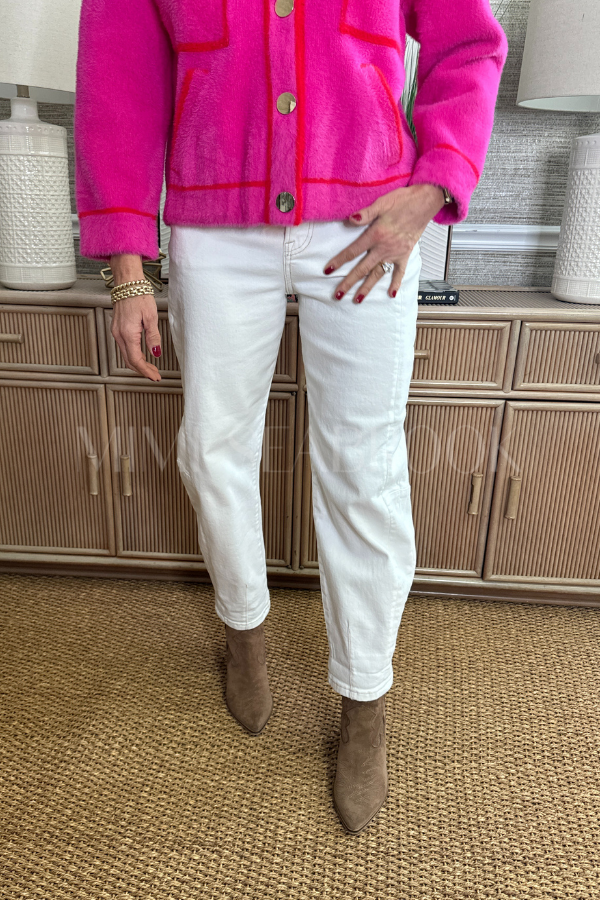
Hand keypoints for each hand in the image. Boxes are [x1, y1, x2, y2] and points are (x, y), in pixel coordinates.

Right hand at [111, 292, 161, 381]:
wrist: (127, 283)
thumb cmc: (139, 295)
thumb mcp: (151, 317)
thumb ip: (153, 337)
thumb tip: (155, 353)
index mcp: (128, 333)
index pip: (136, 360)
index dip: (146, 371)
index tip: (155, 376)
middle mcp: (119, 334)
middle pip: (129, 360)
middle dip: (142, 370)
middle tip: (154, 374)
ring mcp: (116, 331)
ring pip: (125, 355)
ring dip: (137, 363)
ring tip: (150, 367)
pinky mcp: (117, 328)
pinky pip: (124, 347)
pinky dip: (132, 355)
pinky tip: (141, 355)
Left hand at [322, 183, 445, 302]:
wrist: (425, 202)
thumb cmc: (403, 200)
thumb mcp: (382, 203)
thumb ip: (365, 214)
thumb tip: (349, 219)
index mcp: (375, 235)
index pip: (353, 251)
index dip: (339, 261)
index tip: (328, 270)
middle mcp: (383, 248)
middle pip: (362, 268)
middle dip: (348, 282)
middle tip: (337, 295)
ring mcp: (395, 253)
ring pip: (377, 274)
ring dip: (367, 288)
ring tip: (357, 300)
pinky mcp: (405, 254)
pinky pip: (400, 272)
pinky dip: (396, 283)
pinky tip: (391, 294)